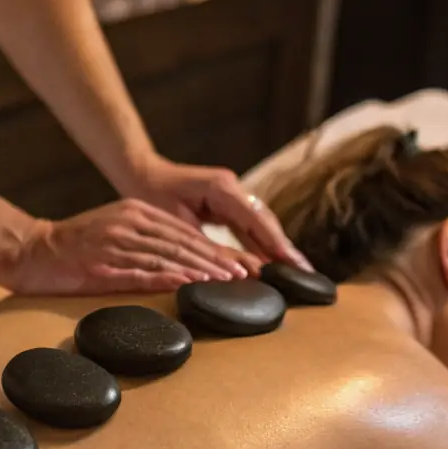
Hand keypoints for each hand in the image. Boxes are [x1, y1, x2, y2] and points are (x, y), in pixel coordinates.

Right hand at [3, 199, 250, 295]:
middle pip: (181, 243)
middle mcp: (128, 224)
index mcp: (134, 212)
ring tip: (225, 283)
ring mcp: (114, 243)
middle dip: (215, 260)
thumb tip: (182, 259)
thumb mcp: (114, 229)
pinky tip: (186, 287)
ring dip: (199, 271)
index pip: (183, 232)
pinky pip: (140, 273)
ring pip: (166, 257)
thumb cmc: (74, 245)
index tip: (238, 264)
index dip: (213, 248)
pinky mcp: (100, 265)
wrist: (29, 249)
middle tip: (243, 275)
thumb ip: (145, 238)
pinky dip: (167, 280)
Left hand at [124, 156, 311, 270]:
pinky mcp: (229, 201)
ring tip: (298, 272)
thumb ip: (208, 247)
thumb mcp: (179, 226)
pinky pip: (250, 224)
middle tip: (306, 274)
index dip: (276, 245)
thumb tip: (236, 272)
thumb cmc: (152, 198)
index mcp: (222, 188)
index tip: (294, 265)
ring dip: (277, 247)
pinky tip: (274, 262)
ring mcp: (233, 192)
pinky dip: (262, 242)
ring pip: (261, 223)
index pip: (257, 220)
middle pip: (266, 221)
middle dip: (285, 248)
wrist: (141, 174)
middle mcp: (233, 186)